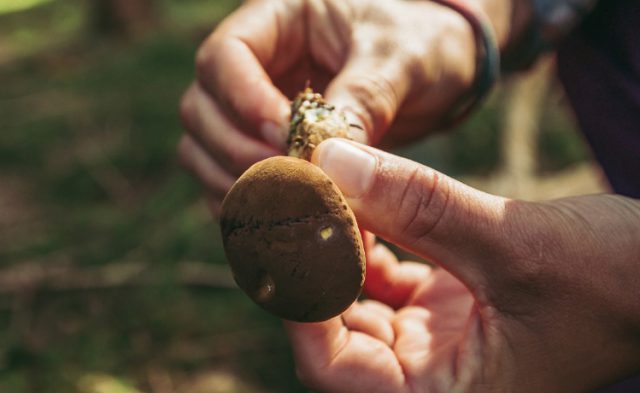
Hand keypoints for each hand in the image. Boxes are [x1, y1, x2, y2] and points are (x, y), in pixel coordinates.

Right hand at [178, 0, 476, 213]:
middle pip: (202, 109)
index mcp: (277, 21)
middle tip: (290, 181)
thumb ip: (363, 99)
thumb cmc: (419, 45)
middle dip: (238, 152)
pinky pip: (230, 181)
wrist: (433, 70)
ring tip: (289, 209)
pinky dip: (250, 207)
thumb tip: (326, 159)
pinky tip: (284, 225)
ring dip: (237, 186)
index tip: (283, 136)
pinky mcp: (262, 150)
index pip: (225, 56)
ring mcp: (251, 111)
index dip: (243, 100)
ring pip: (204, 151)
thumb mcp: (401, 59)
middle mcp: (253, 66)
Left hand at [285, 139, 639, 392]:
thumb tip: (333, 160)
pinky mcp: (442, 312)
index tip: (288, 224)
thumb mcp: (515, 245)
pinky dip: (369, 241)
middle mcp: (430, 381)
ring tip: (327, 189)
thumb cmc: (618, 284)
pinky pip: (384, 281)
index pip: (333, 367)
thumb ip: (420, 206)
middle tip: (296, 197)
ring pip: (355, 302)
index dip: (301, 299)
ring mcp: (433, 347)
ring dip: (338, 246)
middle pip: (334, 332)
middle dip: (312, 263)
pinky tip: (365, 202)